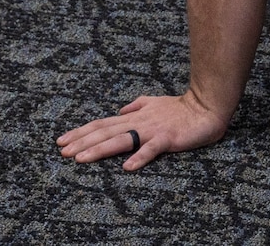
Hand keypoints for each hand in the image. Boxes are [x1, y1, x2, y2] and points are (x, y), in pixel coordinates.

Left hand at [56, 91, 229, 171]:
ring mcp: (152, 130)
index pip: (102, 123)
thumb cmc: (182, 107)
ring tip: (81, 159)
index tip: (62, 140)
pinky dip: (139, 157)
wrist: (207, 106)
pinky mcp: (168, 138)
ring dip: (99, 149)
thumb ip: (137, 105)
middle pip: (105, 132)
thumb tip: (121, 109)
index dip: (81, 132)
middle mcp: (139, 122)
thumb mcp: (155, 102)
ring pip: (121, 139)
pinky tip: (127, 167)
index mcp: (134, 116)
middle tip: (62, 151)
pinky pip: (152, 149)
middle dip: (82, 142)